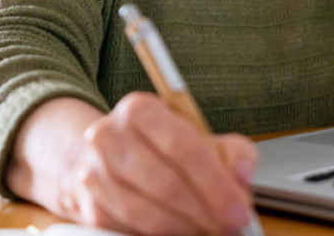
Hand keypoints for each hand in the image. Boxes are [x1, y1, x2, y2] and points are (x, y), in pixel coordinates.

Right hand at [63, 93, 257, 235]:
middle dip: (205, 212)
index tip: (239, 208)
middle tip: (231, 225)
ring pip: (147, 213)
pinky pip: (132, 230)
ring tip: (210, 230)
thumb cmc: (162, 146)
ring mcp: (95, 175)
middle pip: (166, 183)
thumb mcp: (201, 135)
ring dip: (186, 229)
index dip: (215, 182)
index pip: (183, 146)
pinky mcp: (91, 209)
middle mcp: (109, 138)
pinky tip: (185, 233)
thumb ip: (231, 152)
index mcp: (140, 110)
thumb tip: (243, 175)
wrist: (109, 158)